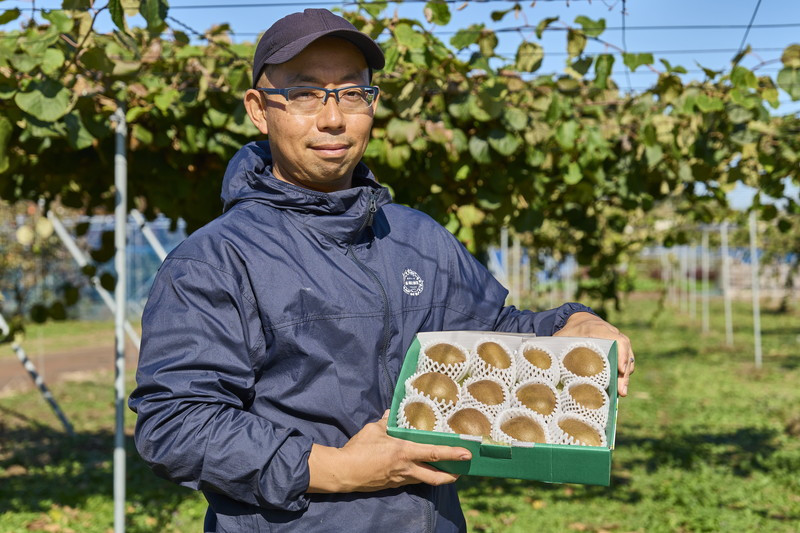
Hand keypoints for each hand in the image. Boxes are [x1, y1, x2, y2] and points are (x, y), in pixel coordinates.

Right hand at [307, 411, 471, 492]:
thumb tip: (392, 412)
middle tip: (461, 469)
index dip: (452, 454)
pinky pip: (412, 481)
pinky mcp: (393, 485)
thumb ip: (386, 421)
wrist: (344, 472)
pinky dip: (420, 476)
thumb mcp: (374, 430)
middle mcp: (406, 468)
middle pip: (436, 476)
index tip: (467, 454)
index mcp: (404, 452)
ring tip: (445, 469)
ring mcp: (400, 479)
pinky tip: (420, 469)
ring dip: (437, 476)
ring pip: (425, 480)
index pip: (434, 453)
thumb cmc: (359, 449)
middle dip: (451, 475)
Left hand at [554, 312, 634, 396]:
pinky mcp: (619, 350)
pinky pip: (625, 362)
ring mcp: (617, 342)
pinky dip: (623, 374)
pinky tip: (617, 387)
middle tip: (621, 391)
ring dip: (625, 376)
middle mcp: (612, 334)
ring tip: (620, 393)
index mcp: (599, 330)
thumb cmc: (570, 330)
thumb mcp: (562, 336)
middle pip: (626, 353)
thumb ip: (557, 347)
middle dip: (624, 374)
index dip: (622, 355)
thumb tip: (543, 363)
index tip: (620, 369)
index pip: (618, 340)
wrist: (579, 320)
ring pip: (628, 359)